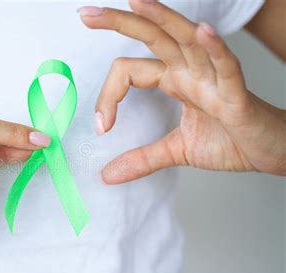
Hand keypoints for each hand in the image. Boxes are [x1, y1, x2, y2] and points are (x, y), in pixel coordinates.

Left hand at [78, 0, 285, 183]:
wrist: (270, 152)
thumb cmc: (231, 142)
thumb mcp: (176, 151)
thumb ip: (142, 159)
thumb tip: (107, 175)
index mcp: (176, 80)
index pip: (130, 72)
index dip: (109, 96)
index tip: (101, 127)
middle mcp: (191, 72)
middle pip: (153, 37)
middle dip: (120, 22)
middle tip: (86, 14)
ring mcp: (214, 79)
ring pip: (186, 41)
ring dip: (162, 19)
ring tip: (136, 1)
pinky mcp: (237, 95)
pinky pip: (227, 66)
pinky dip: (215, 49)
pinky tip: (202, 32)